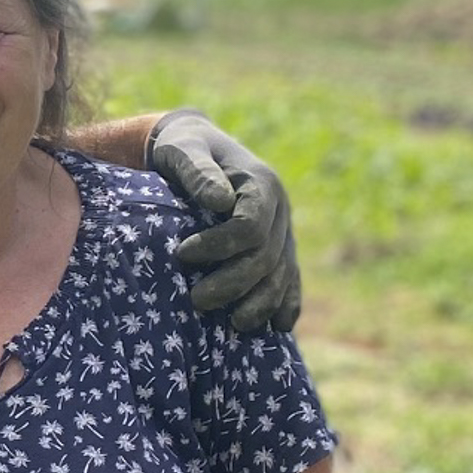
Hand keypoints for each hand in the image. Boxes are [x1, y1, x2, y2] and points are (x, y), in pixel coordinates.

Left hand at [150, 110, 300, 332]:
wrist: (197, 146)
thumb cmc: (183, 147)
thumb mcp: (183, 149)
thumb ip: (197, 171)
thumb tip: (220, 200)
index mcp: (261, 183)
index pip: (251, 225)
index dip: (220, 245)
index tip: (182, 255)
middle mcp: (280, 209)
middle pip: (266, 256)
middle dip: (235, 282)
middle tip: (197, 300)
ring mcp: (282, 229)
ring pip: (282, 273)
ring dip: (262, 302)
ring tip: (235, 324)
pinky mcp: (278, 245)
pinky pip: (289, 277)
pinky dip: (286, 301)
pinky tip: (278, 326)